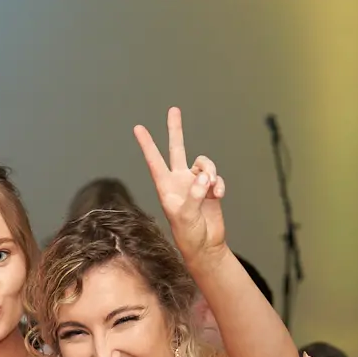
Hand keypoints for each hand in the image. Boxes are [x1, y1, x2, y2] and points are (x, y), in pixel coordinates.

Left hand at [134, 107, 226, 266]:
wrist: (206, 246)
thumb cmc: (188, 235)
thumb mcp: (185, 217)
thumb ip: (193, 195)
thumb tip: (203, 178)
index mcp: (166, 187)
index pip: (154, 161)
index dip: (147, 144)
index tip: (138, 128)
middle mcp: (179, 181)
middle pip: (177, 149)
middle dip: (175, 130)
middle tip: (173, 110)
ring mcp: (195, 183)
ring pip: (203, 163)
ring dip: (210, 171)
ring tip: (211, 188)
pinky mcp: (210, 188)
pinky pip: (216, 176)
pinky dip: (219, 184)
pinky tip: (218, 196)